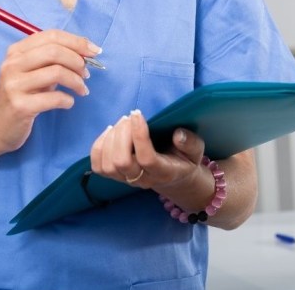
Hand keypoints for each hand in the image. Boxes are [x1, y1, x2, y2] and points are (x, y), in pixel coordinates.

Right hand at [0, 29, 97, 152]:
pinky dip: (68, 100)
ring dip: (76, 81)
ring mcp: (14, 85)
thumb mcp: (34, 72)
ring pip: (56, 72)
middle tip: (86, 74)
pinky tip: (68, 103)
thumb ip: (54, 59)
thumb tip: (86, 48)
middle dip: (78, 60)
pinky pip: (54, 98)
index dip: (77, 41)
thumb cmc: (22, 96)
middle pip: (54, 51)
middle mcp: (12, 64)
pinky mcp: (20, 106)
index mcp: (16, 51)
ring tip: (82, 89)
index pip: (51, 36)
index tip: (95, 51)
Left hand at [90, 110, 204, 191]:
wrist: (174, 177)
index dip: (139, 135)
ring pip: (108, 165)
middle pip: (122, 162)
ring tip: (121, 123)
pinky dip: (98, 146)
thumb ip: (190, 143)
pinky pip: (98, 166)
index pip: (146, 158)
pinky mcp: (115, 177)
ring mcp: (127, 180)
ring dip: (110, 139)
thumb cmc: (185, 159)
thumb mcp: (196, 151)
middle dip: (122, 134)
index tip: (138, 114)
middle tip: (129, 117)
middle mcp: (143, 180)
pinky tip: (109, 132)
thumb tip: (177, 134)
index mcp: (164, 172)